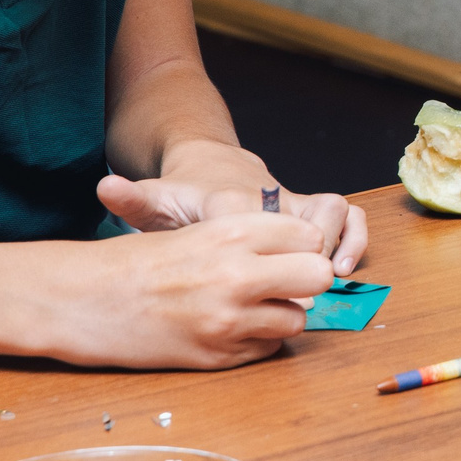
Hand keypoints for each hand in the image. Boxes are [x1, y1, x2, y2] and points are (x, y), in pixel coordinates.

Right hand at [51, 215, 338, 368]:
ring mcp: (228, 319)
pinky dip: (258, 341)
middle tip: (282, 282)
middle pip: (318, 276)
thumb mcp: (197, 231)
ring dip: (280, 315)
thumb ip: (253, 239)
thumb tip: (309, 253)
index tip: (284, 253)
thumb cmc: (138, 262)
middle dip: (306, 281)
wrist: (82, 301)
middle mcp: (236, 274)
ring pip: (298, 320)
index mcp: (231, 232)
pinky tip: (229, 329)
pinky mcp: (217, 355)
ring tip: (249, 307)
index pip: (310, 237)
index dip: (301, 246)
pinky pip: (268, 349)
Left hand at [100, 139, 368, 275]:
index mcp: (229, 202)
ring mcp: (297, 201)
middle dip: (305, 260)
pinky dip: (355, 237)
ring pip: (333, 212)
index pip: (249, 223)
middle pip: (298, 223)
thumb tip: (105, 186)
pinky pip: (349, 216)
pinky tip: (346, 267)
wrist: (215, 166)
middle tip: (302, 294)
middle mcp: (271, 198)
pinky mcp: (315, 208)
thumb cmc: (184, 195)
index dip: (257, 259)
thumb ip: (133, 199)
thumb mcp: (154, 200)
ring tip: (332, 278)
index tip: (260, 287)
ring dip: (338, 244)